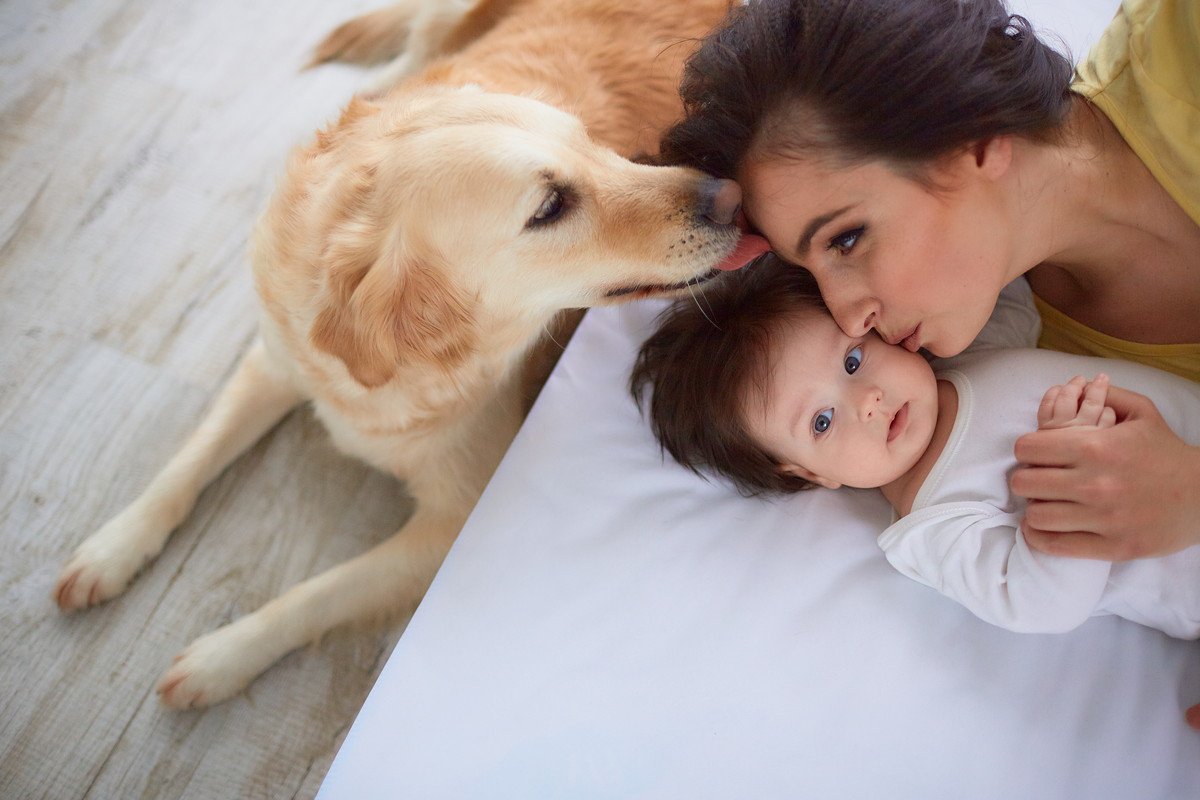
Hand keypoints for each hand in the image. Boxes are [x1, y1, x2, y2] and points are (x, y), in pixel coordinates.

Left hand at [1011, 385, 1199, 560]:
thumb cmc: (1167, 453)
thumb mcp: (1142, 413)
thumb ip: (1105, 395)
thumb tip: (1074, 383)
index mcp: (1096, 447)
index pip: (1029, 448)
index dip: (1027, 450)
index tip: (1035, 454)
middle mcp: (1095, 483)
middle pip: (1025, 482)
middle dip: (1026, 478)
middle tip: (1037, 479)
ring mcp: (1102, 518)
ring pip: (1036, 515)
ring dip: (1035, 507)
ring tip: (1045, 502)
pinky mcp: (1111, 547)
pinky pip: (1056, 545)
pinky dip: (1041, 536)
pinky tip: (1043, 527)